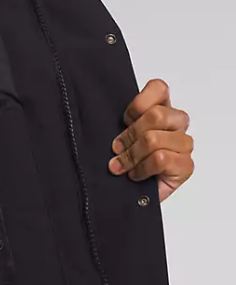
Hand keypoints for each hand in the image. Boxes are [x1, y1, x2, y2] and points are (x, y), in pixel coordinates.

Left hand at [108, 78, 193, 202]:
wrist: (126, 196)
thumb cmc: (122, 163)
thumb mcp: (116, 136)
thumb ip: (120, 120)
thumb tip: (99, 110)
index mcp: (161, 109)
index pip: (159, 88)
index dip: (138, 104)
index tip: (124, 120)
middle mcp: (176, 124)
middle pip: (157, 115)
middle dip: (130, 134)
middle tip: (117, 149)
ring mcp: (183, 145)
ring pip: (155, 139)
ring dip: (132, 155)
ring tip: (123, 166)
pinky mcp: (186, 166)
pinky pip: (161, 159)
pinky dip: (142, 168)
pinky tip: (136, 175)